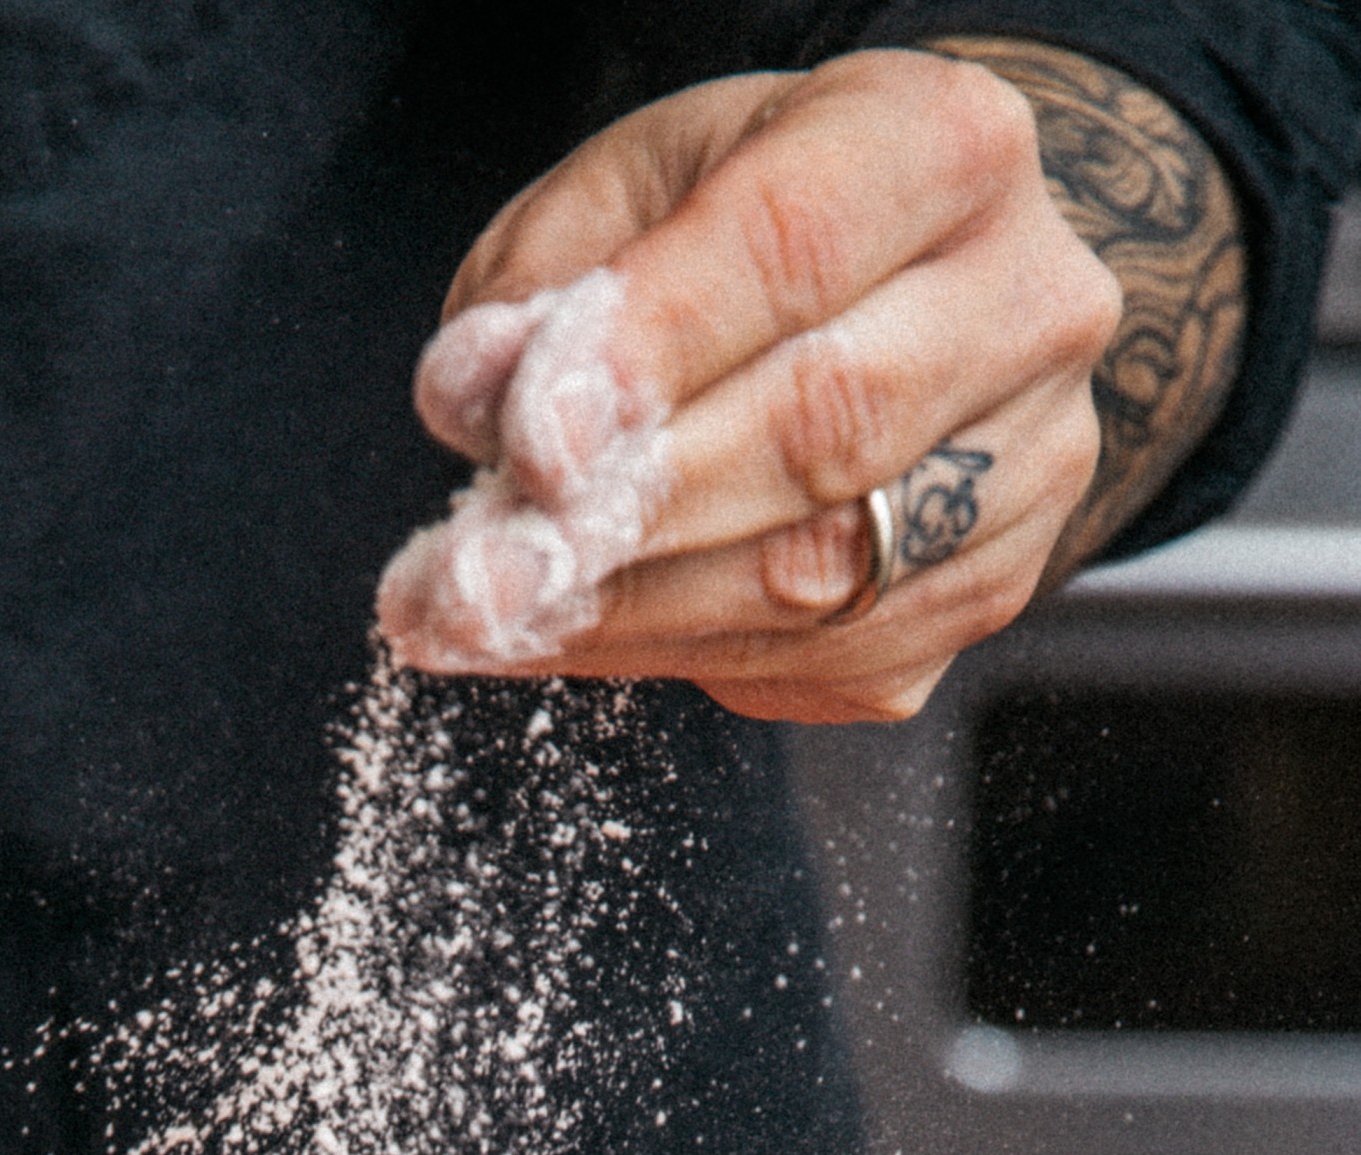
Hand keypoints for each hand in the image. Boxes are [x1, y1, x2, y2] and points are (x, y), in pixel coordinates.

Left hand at [377, 50, 1124, 722]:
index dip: (654, 354)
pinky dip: (676, 658)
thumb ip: (550, 276)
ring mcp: (1030, 463)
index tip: (529, 442)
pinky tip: (577, 632)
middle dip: (624, 520)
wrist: (907, 298)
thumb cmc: (755, 230)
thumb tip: (474, 393)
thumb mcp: (640, 186)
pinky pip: (822, 659)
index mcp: (944, 147)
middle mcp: (1026, 304)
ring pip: (817, 577)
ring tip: (483, 619)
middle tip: (472, 580)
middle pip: (821, 432)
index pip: (794, 251)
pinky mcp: (988, 589)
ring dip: (625, 614)